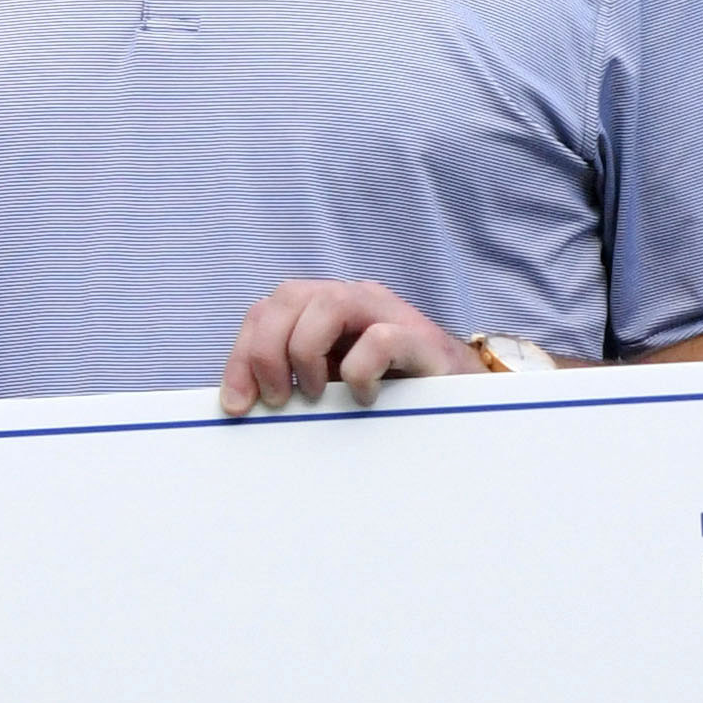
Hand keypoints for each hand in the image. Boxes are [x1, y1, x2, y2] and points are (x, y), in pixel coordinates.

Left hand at [221, 277, 468, 412]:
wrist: (465, 400)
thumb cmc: (390, 396)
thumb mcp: (331, 388)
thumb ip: (292, 383)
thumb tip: (239, 407)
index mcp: (324, 310)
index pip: (266, 310)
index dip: (241, 354)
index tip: (237, 405)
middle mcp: (354, 301)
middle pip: (288, 296)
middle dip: (266, 351)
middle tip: (276, 399)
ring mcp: (389, 314)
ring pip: (329, 303)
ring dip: (306, 352)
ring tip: (315, 394)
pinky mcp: (421, 339)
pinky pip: (380, 339)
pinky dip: (360, 371)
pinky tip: (364, 397)